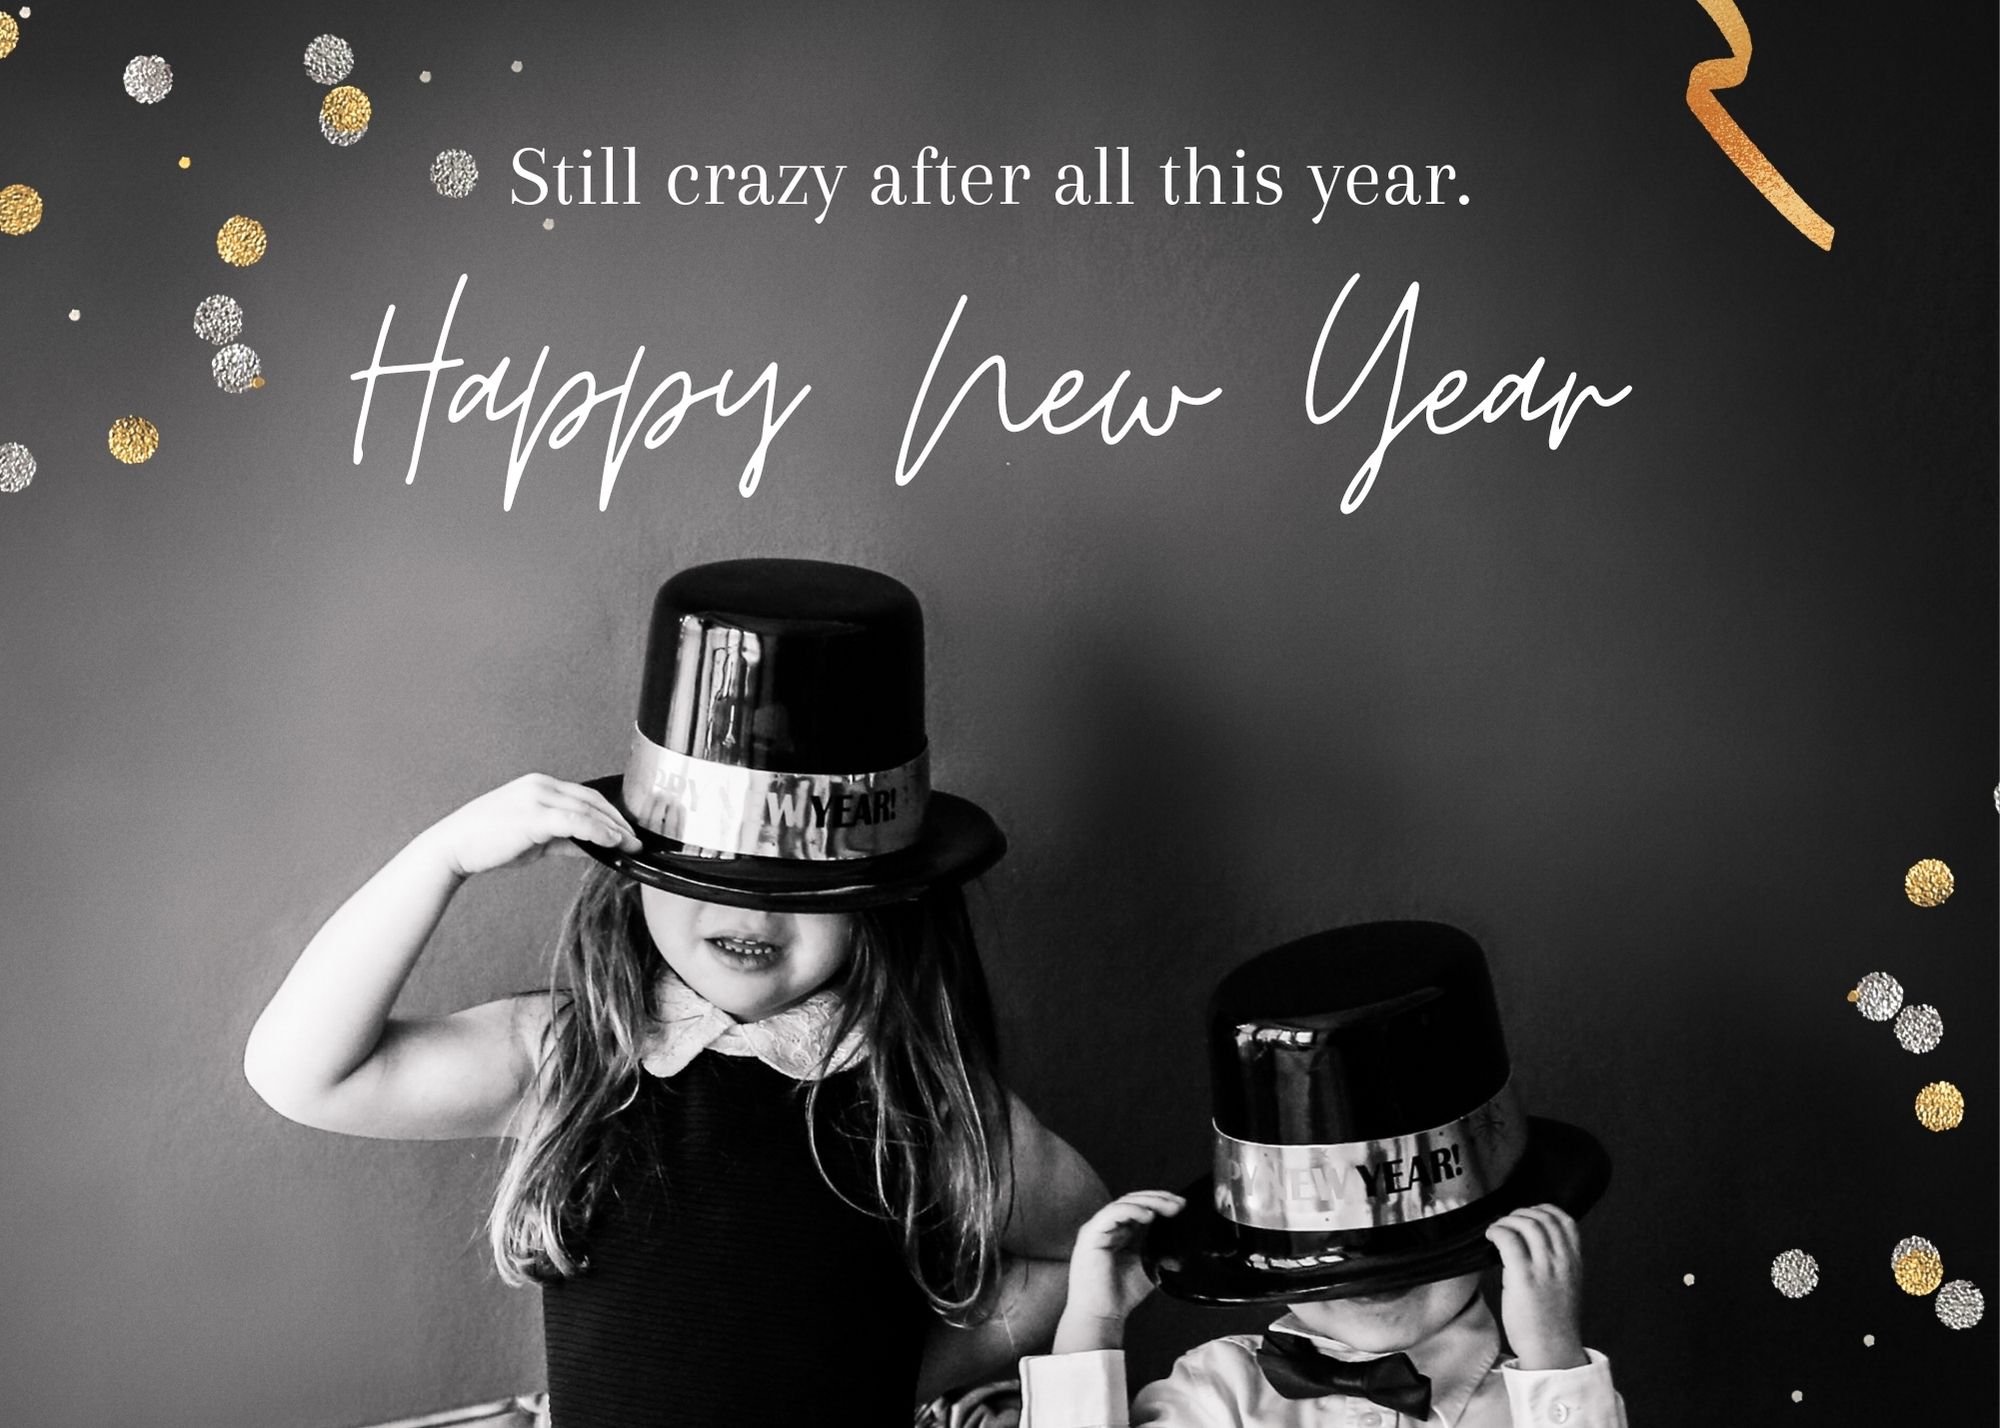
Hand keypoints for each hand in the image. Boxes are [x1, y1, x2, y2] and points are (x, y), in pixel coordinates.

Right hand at [421, 774, 640, 877]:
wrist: (454, 847)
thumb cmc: (489, 843)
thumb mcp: (533, 839)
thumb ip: (563, 839)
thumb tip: (591, 847)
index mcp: (539, 786)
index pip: (585, 795)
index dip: (610, 812)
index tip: (627, 829)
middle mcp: (540, 786)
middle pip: (591, 800)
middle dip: (618, 820)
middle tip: (638, 838)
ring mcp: (537, 799)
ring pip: (587, 810)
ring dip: (614, 828)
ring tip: (631, 844)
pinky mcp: (534, 817)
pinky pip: (575, 822)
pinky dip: (598, 832)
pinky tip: (612, 843)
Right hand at [1051, 1190, 1183, 1352]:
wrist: (1101, 1316)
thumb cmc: (1120, 1295)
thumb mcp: (1148, 1267)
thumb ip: (1160, 1253)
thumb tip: (1182, 1248)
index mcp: (1118, 1232)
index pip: (1139, 1207)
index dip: (1160, 1203)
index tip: (1181, 1206)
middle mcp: (1106, 1227)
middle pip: (1133, 1201)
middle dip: (1158, 1199)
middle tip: (1179, 1204)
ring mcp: (1097, 1229)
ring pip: (1123, 1203)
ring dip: (1149, 1202)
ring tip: (1169, 1207)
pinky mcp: (1090, 1235)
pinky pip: (1112, 1214)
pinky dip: (1131, 1210)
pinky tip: (1148, 1215)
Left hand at [1486, 1203, 1586, 1370]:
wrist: (1552, 1351)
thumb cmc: (1554, 1321)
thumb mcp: (1568, 1285)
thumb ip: (1559, 1261)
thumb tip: (1535, 1241)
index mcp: (1575, 1262)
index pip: (1564, 1219)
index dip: (1542, 1210)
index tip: (1527, 1215)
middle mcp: (1562, 1261)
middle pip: (1541, 1217)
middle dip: (1520, 1214)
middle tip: (1507, 1224)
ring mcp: (1544, 1268)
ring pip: (1525, 1224)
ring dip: (1506, 1221)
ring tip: (1497, 1232)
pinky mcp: (1523, 1277)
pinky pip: (1508, 1238)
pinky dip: (1496, 1230)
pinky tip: (1490, 1237)